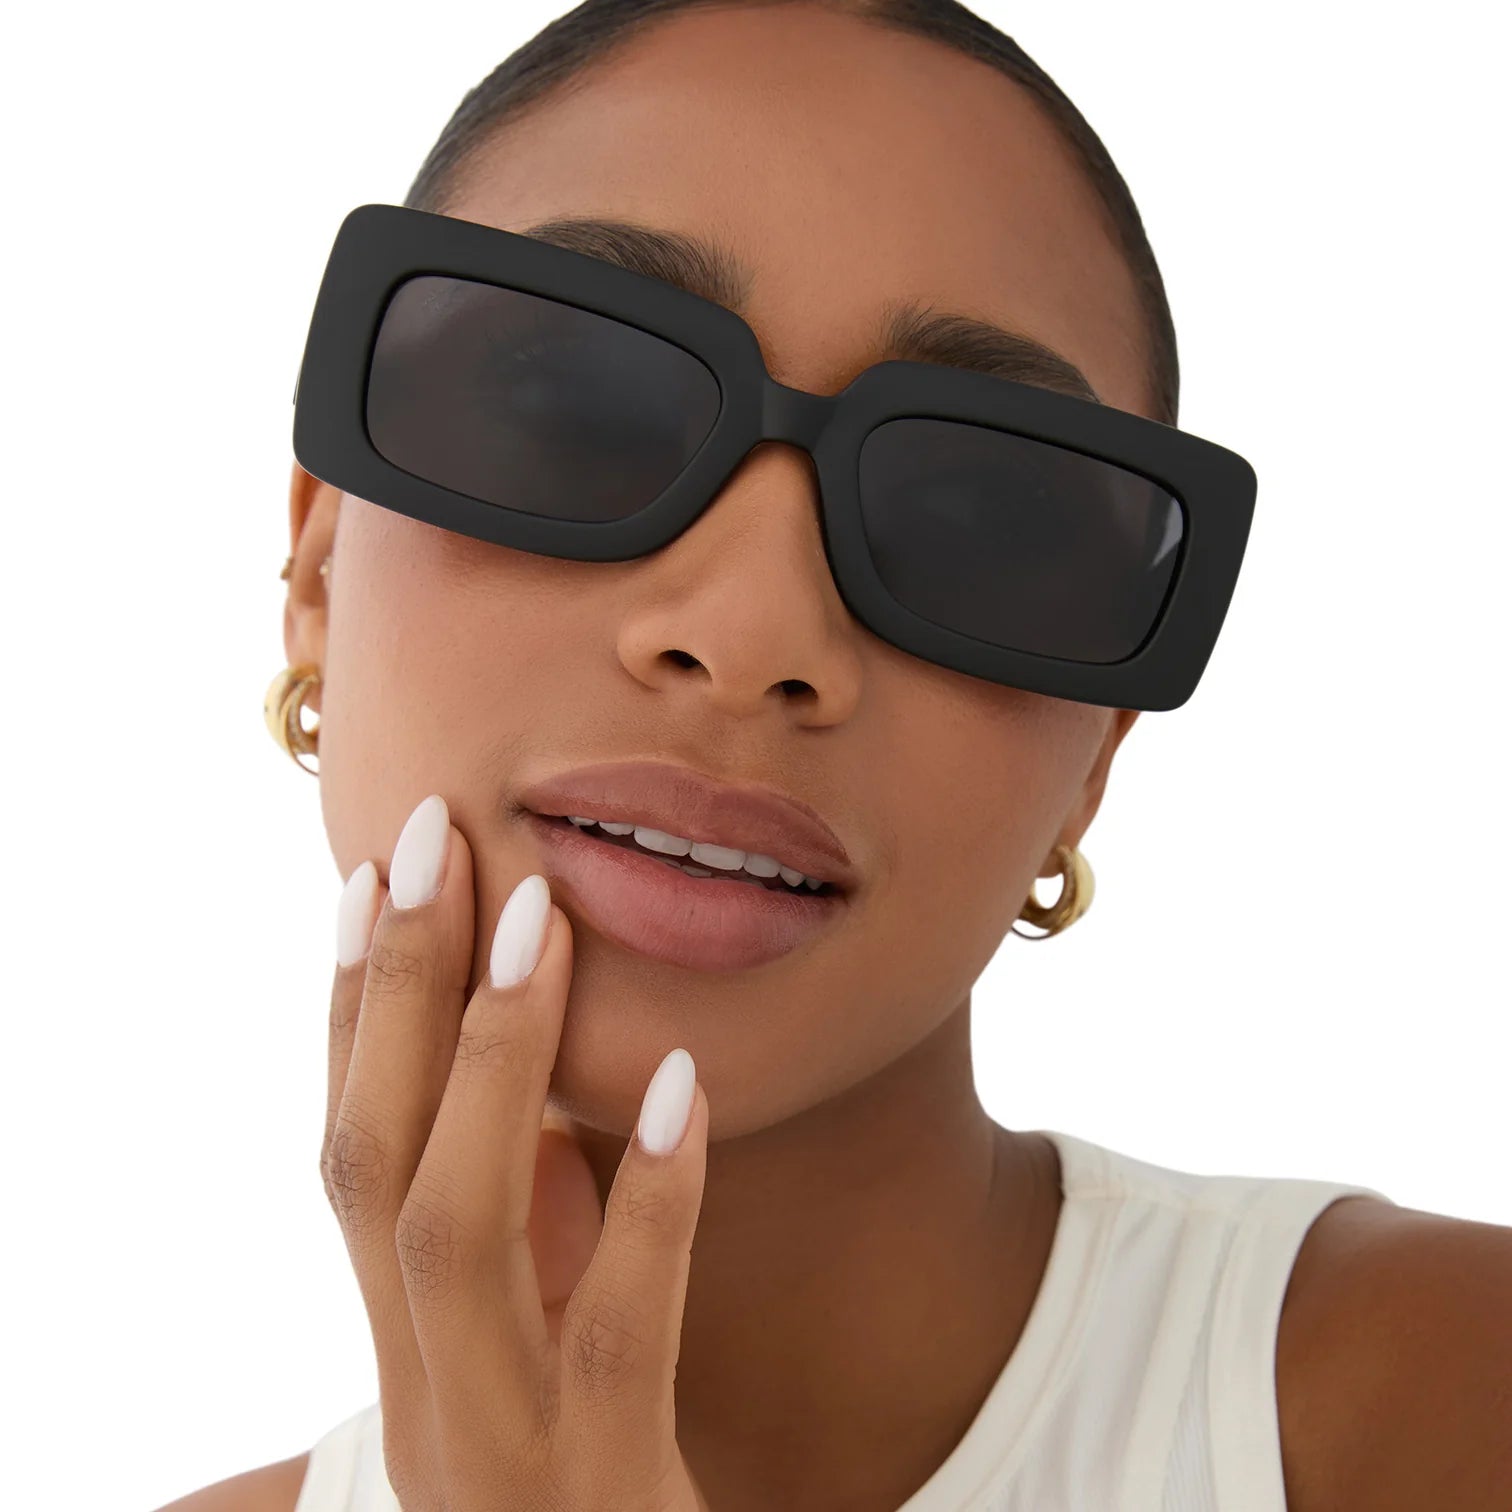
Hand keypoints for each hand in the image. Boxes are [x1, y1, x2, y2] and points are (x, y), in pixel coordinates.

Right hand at [322, 794, 712, 1510]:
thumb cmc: (595, 1480)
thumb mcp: (536, 1348)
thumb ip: (523, 1232)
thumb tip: (535, 1079)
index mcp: (405, 1350)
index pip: (349, 1151)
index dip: (351, 1011)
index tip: (374, 878)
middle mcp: (425, 1395)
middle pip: (374, 1166)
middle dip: (399, 992)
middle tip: (435, 838)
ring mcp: (503, 1452)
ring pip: (458, 1233)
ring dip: (492, 1060)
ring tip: (538, 917)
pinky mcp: (608, 1494)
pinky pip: (621, 1333)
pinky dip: (650, 1199)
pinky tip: (687, 1082)